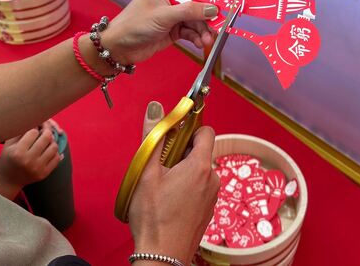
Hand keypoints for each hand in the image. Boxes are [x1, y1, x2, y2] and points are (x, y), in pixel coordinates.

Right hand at [0, 124, 61, 199]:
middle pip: (47, 137)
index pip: (33, 132)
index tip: (35, 127)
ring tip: (46, 140)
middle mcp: (28, 160)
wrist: (8, 181)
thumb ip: (21, 131)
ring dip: (52, 141)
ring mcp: (37, 168)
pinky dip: (55, 152)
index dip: (35, 127)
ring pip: (54, 147)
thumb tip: (37, 120)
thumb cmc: (8, 158)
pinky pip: (57, 158)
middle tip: (44, 130)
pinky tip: (49, 150)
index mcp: (18, 152)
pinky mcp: (44, 174)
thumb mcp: (8, 144)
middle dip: (47, 130)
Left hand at [103, 0, 217, 64]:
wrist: (119, 48)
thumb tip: (212, 8)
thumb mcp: (164, 15)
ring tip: (207, 41)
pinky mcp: (174, 30)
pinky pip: (192, 32)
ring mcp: (174, 15)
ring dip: (204, 31)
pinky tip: (200, 44)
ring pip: (197, 20)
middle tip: (218, 27)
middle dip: (208, 17)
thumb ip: (189, 11)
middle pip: (199, 4)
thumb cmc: (134, 24)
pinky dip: (197, 37)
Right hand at [128, 102, 219, 265]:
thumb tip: (156, 108)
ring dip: (182, 171)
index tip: (174, 134)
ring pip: (198, 170)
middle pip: (199, 151)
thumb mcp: (146, 172)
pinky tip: (170, 200)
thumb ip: (154, 137)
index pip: (206, 131)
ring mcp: (212, 196)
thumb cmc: (154, 218)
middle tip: (160, 166)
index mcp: (200, 166)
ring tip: (162, 186)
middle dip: (180, 152)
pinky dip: (187, 187)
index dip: (189, 128)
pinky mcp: (209, 209)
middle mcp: (212, 179)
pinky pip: (200, 187)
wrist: (162, 257)